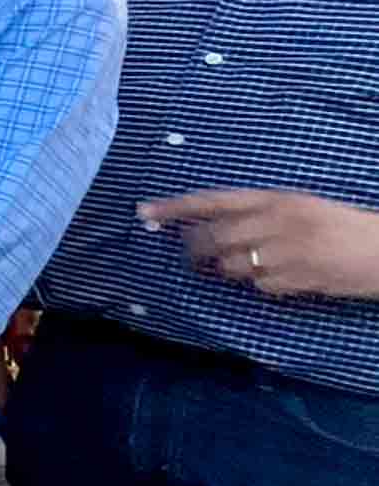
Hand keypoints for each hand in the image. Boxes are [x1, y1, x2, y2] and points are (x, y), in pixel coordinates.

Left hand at [141, 188, 378, 299]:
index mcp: (275, 198)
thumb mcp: (299, 206)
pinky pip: (259, 286)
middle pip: (213, 238)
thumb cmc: (340, 226)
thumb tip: (215, 223)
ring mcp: (286, 252)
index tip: (144, 212)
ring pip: (231, 266)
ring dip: (225, 271)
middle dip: (196, 251)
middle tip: (194, 258)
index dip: (175, 207)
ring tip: (241, 266)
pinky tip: (279, 278)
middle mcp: (276, 222)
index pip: (211, 201)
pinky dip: (260, 286)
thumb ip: (259, 212)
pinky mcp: (297, 279)